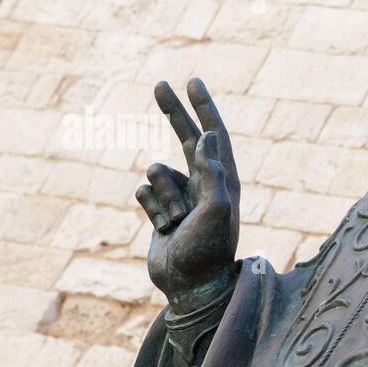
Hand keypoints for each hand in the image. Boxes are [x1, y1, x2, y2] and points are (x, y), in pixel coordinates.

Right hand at [136, 78, 239, 312]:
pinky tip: (162, 229)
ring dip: (162, 196)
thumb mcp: (216, 209)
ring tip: (177, 222)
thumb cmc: (209, 249)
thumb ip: (212, 172)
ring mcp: (181, 196)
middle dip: (173, 112)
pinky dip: (149, 208)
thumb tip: (208, 136)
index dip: (204, 107)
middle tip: (158, 84)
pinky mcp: (160, 211)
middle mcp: (204, 184)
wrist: (190, 285)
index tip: (192, 81)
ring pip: (156, 172)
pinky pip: (143, 192)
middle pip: (185, 138)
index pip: (215, 135)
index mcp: (224, 180)